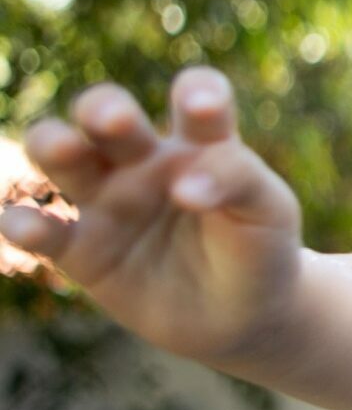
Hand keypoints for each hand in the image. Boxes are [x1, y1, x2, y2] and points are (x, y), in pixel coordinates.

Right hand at [0, 68, 301, 363]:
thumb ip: (239, 180)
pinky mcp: (82, 249)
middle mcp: (145, 162)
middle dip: (103, 108)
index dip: (196, 91)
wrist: (243, 318)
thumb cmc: (260, 251)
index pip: (196, 98)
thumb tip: (184, 187)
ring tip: (63, 149)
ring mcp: (108, 201)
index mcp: (201, 144)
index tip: (200, 106)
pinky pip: (43, 231)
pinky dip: (24, 224)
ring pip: (62, 156)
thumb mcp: (268, 212)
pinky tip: (25, 224)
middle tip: (115, 119)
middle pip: (108, 114)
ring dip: (53, 144)